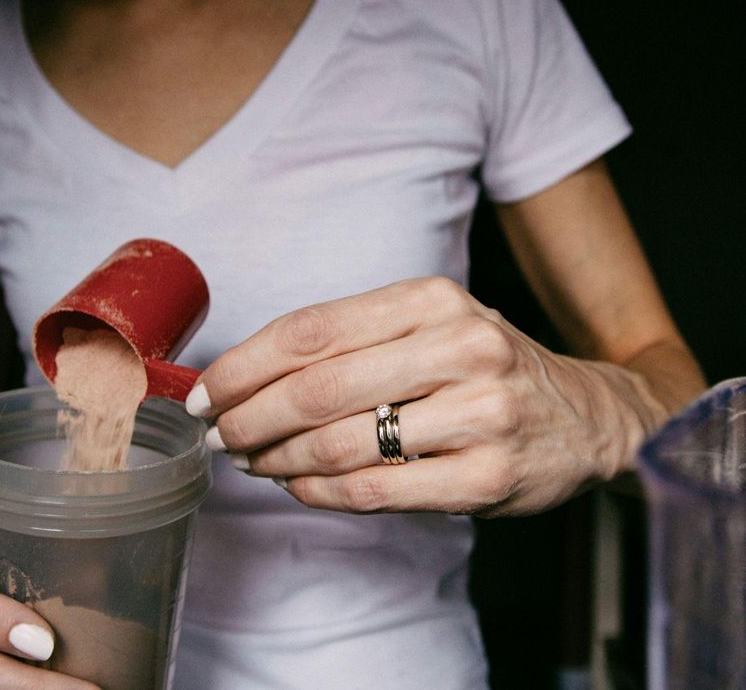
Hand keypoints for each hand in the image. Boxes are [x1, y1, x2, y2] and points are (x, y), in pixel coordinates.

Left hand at [187, 278, 663, 516]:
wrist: (587, 417)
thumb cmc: (484, 367)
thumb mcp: (428, 326)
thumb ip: (349, 342)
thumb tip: (247, 376)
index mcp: (432, 299)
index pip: (310, 330)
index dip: (243, 365)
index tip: (206, 392)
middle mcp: (460, 346)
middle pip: (315, 388)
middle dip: (248, 418)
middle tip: (218, 435)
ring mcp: (479, 414)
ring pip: (340, 443)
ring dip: (277, 459)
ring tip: (250, 461)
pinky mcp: (487, 477)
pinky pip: (375, 490)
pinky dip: (319, 492)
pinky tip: (297, 486)